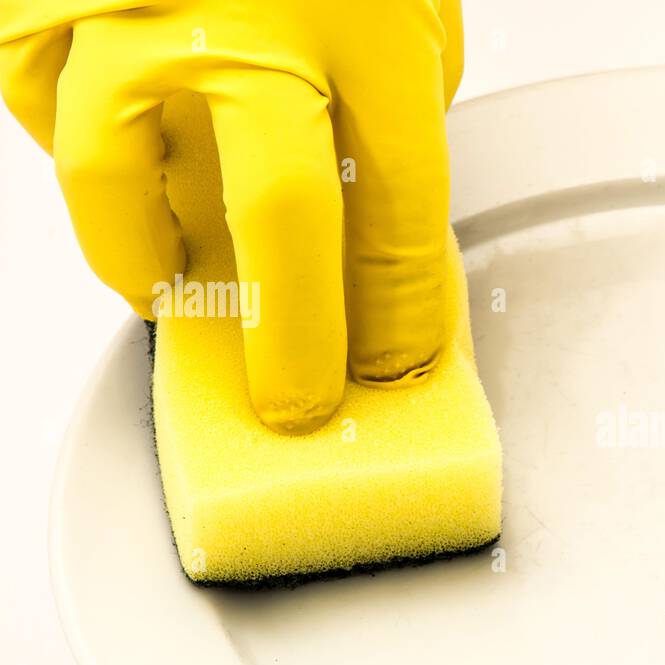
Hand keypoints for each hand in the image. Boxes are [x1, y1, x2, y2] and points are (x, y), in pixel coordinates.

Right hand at [0, 0, 464, 432]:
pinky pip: (37, 102)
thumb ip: (396, 81)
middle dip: (293, 339)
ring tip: (169, 289)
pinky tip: (108, 166)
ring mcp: (134, 8)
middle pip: (281, 225)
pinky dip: (69, 149)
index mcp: (366, 28)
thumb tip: (371, 180)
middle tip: (295, 401)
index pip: (403, 213)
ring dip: (145, 259)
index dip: (401, 311)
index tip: (392, 359)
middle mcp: (252, 26)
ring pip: (116, 179)